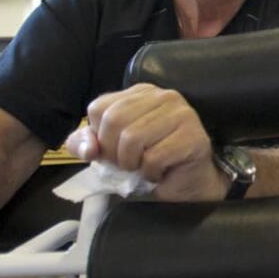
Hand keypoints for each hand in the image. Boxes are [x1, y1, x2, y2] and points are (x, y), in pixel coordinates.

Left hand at [64, 83, 226, 201]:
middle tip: (129, 165)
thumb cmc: (150, 164)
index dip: (99, 138)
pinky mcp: (193, 136)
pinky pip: (154, 157)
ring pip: (133, 139)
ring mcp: (181, 113)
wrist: (189, 184)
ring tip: (145, 168)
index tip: (114, 153)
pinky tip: (160, 172)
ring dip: (133, 165)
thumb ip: (85, 144)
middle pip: (114, 121)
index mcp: (140, 93)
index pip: (99, 108)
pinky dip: (150, 173)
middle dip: (114, 153)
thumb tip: (87, 149)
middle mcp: (162, 96)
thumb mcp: (108, 151)